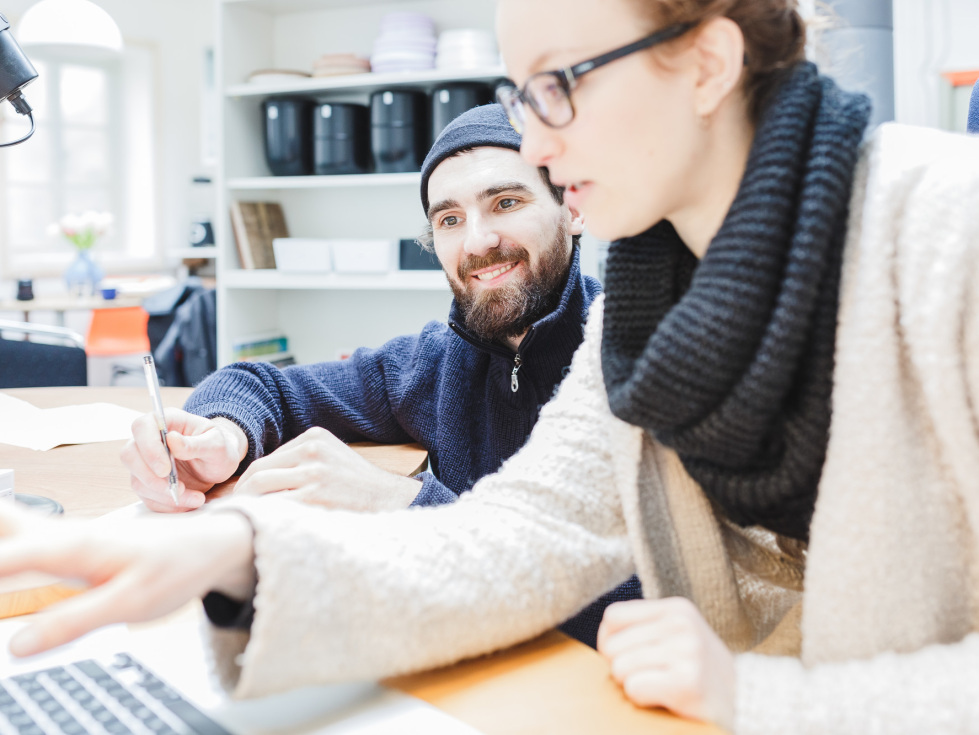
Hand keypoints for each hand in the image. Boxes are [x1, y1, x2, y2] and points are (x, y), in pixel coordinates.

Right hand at [0, 501, 255, 656]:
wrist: (208, 545)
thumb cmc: (175, 568)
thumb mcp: (131, 602)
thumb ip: (74, 621)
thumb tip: (16, 646)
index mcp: (72, 547)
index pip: (3, 561)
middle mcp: (61, 534)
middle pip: (3, 526)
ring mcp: (62, 536)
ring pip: (6, 524)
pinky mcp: (66, 544)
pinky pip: (17, 534)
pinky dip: (3, 533)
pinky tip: (7, 545)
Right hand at [122, 411, 248, 512]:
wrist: (220, 464)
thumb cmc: (218, 447)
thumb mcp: (216, 444)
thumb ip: (196, 443)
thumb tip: (172, 439)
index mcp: (166, 421)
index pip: (142, 427)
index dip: (148, 448)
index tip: (165, 469)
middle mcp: (150, 440)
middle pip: (129, 455)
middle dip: (150, 477)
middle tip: (176, 488)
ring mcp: (146, 462)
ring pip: (137, 480)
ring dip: (164, 494)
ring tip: (195, 497)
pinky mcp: (149, 482)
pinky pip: (148, 497)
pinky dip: (167, 504)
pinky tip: (189, 502)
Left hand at [234, 426, 421, 511]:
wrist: (390, 499)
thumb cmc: (358, 485)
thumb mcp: (332, 457)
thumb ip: (302, 459)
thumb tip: (261, 478)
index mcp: (314, 437)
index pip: (268, 459)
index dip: (248, 480)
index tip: (241, 496)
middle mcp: (312, 450)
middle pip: (259, 471)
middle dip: (241, 493)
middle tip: (232, 512)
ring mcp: (315, 473)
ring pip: (262, 487)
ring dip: (247, 505)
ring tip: (241, 520)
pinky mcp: (316, 497)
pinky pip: (277, 506)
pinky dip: (264, 516)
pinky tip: (261, 527)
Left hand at [597, 598, 734, 730]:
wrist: (746, 704)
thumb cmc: (699, 673)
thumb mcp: (678, 637)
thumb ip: (645, 628)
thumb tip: (603, 638)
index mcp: (677, 608)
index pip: (612, 617)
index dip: (610, 642)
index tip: (630, 657)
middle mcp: (682, 624)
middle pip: (611, 646)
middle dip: (622, 668)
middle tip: (652, 677)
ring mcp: (687, 651)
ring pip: (619, 668)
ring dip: (633, 685)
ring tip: (662, 686)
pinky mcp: (687, 682)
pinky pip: (634, 688)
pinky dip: (643, 699)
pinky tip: (667, 698)